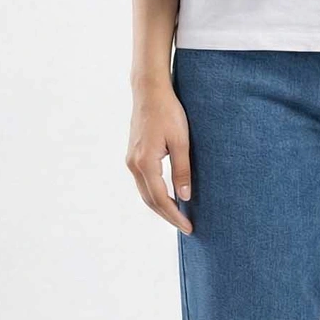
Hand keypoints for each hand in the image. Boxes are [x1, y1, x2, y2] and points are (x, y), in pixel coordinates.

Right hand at [126, 76, 192, 232]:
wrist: (149, 92)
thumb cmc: (168, 112)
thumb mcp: (181, 140)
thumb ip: (182, 170)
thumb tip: (184, 197)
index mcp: (145, 162)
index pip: (160, 198)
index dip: (174, 215)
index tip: (188, 227)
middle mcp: (133, 164)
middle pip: (150, 200)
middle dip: (168, 215)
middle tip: (186, 227)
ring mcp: (131, 159)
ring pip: (145, 192)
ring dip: (161, 206)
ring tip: (179, 216)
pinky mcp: (133, 155)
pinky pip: (144, 182)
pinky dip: (155, 194)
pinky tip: (168, 196)